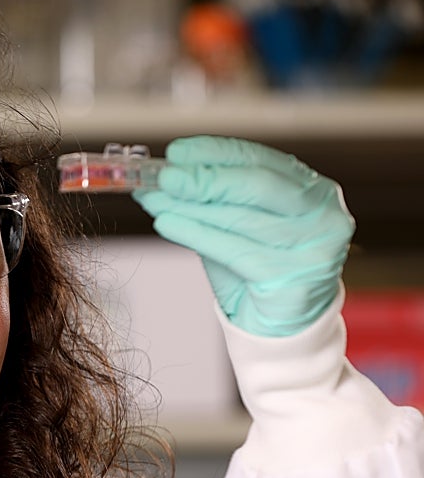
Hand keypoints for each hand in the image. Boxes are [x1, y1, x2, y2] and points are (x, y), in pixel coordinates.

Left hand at [132, 135, 353, 336]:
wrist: (279, 326)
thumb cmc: (258, 270)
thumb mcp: (236, 227)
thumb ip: (209, 202)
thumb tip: (160, 179)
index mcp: (314, 190)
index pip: (262, 160)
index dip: (216, 152)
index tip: (178, 151)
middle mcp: (323, 213)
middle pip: (256, 185)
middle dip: (204, 177)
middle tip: (164, 176)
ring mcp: (314, 246)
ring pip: (240, 217)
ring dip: (190, 206)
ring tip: (155, 199)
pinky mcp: (294, 277)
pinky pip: (233, 250)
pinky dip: (195, 233)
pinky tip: (167, 224)